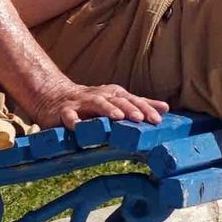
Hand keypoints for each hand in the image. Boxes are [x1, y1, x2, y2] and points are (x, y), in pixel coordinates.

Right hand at [22, 78, 169, 129]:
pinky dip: (73, 120)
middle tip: (141, 119)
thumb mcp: (117, 101)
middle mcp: (99, 96)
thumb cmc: (91, 102)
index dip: (145, 109)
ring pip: (96, 103)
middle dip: (130, 109)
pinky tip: (78, 127)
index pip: (132, 100)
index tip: (158, 120)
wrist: (55, 96)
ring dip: (107, 109)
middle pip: (117, 100)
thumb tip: (166, 108)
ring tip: (118, 117)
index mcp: (113, 95)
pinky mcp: (64, 112)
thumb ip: (140, 105)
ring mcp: (81, 103)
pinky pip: (68, 116)